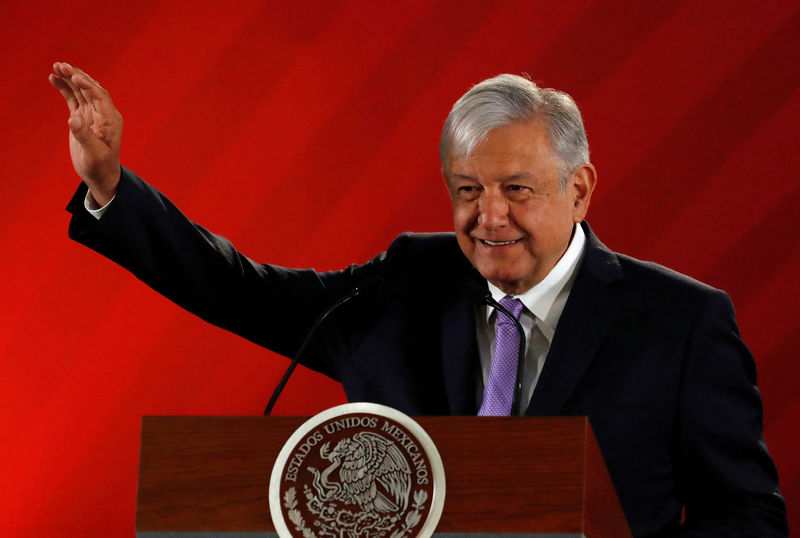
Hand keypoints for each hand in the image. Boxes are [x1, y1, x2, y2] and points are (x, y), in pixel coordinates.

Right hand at [49, 62, 122, 205]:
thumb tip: (72, 119)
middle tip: (61, 65)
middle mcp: (103, 114)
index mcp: (111, 120)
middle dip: (77, 76)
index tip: (75, 77)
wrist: (100, 175)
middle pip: (90, 89)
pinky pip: (73, 99)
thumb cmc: (100, 166)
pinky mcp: (82, 117)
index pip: (101, 97)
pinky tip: (54, 78)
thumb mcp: (94, 154)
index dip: (88, 85)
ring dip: (70, 78)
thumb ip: (84, 136)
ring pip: (81, 91)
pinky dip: (65, 88)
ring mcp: (92, 114)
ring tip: (56, 66)